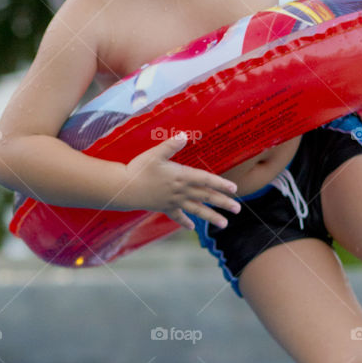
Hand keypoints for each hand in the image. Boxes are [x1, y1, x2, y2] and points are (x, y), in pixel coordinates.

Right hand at [123, 133, 240, 230]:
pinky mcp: (164, 207)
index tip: (234, 189)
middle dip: (223, 203)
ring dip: (211, 217)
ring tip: (224, 224)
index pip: (206, 180)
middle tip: (238, 209)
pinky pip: (177, 216)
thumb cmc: (139, 168)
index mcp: (181, 176)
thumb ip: (170, 145)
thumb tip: (184, 135)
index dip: (221, 184)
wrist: (123, 188)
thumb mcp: (155, 154)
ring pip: (196, 210)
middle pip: (206, 197)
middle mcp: (180, 191)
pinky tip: (192, 228)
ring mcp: (173, 201)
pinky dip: (184, 222)